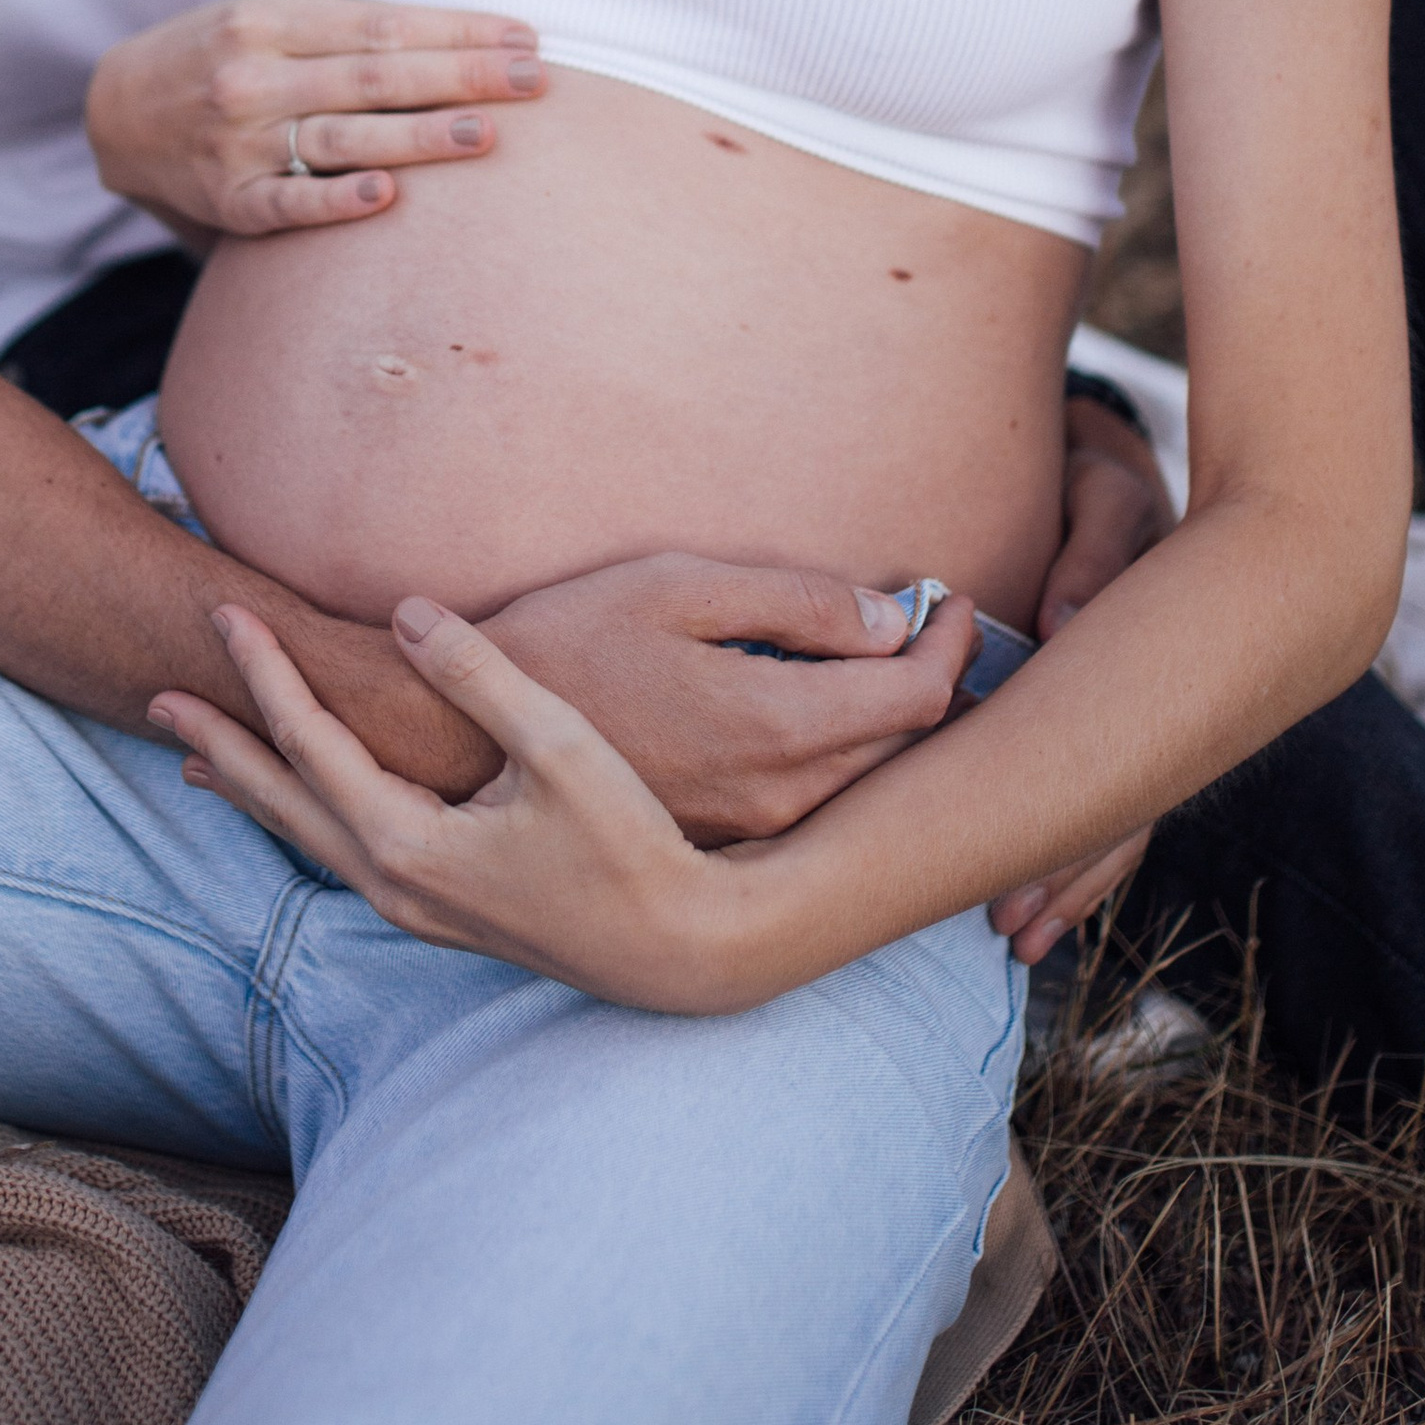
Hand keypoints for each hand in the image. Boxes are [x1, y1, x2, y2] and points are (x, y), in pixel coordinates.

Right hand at [86, 0, 545, 238]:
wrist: (119, 111)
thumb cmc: (223, 55)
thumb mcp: (271, 16)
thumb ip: (348, 25)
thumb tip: (461, 34)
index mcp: (273, 18)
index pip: (385, 25)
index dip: (458, 30)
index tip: (525, 39)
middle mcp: (255, 74)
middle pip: (377, 76)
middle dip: (463, 77)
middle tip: (535, 82)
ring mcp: (239, 139)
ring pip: (345, 136)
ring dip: (420, 137)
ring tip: (486, 135)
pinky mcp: (229, 197)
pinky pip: (289, 202)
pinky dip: (336, 200)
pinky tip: (386, 198)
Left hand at [151, 599, 760, 1011]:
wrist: (678, 949)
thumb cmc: (631, 843)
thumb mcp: (558, 745)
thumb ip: (475, 676)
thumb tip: (402, 611)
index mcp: (407, 843)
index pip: (310, 742)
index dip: (266, 672)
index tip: (226, 613)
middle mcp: (394, 883)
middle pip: (282, 799)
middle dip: (222, 744)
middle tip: (160, 695)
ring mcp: (414, 906)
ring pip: (307, 835)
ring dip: (255, 788)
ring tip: (202, 758)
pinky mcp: (441, 912)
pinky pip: (342, 853)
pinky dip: (304, 817)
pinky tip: (305, 805)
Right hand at [485, 554, 975, 843]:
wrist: (473, 736)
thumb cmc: (572, 640)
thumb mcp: (678, 585)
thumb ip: (796, 601)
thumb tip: (887, 619)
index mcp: (777, 723)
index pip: (917, 694)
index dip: (950, 641)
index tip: (948, 599)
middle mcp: (780, 792)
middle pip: (907, 747)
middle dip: (936, 681)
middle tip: (934, 626)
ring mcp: (754, 827)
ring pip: (867, 782)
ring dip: (895, 725)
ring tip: (890, 664)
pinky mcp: (726, 840)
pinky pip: (818, 804)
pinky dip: (848, 758)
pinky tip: (829, 715)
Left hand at [986, 397, 1173, 960]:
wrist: (1124, 475)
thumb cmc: (1097, 486)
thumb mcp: (1104, 495)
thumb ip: (1092, 548)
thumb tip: (1061, 620)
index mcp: (1145, 659)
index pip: (1111, 763)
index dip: (1067, 833)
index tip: (1015, 884)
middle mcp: (1152, 703)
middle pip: (1111, 809)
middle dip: (1060, 873)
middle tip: (1009, 931)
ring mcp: (1147, 716)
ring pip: (1112, 813)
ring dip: (1069, 874)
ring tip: (1022, 938)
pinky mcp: (1131, 716)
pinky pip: (1113, 794)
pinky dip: (1083, 846)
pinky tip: (1051, 901)